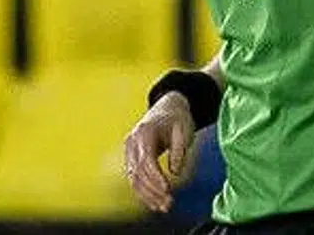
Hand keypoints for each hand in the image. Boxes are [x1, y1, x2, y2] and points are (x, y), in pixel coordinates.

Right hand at [123, 92, 194, 212]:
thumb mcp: (184, 129)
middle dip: (152, 191)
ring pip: (133, 179)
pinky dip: (144, 192)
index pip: (146, 160)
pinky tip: (155, 202)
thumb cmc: (177, 117)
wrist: (167, 107)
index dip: (155, 177)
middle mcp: (132, 142)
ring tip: (164, 207)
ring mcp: (129, 151)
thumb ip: (179, 150)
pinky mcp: (132, 158)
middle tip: (168, 204)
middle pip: (137, 173)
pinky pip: (134, 178)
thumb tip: (175, 172)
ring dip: (147, 196)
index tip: (167, 189)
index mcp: (144, 132)